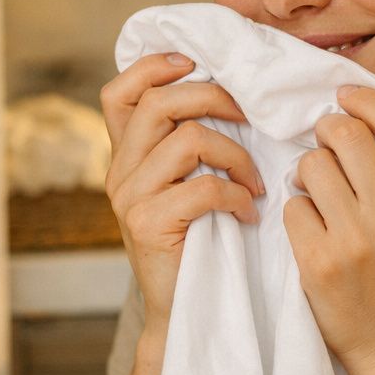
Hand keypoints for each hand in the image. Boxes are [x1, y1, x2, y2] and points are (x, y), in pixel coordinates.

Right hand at [100, 53, 264, 326]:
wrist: (185, 310)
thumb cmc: (199, 242)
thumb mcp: (186, 184)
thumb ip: (190, 144)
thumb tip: (234, 92)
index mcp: (126, 155)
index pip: (119, 91)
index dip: (153, 66)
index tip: (196, 64)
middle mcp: (119, 171)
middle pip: (159, 103)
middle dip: (214, 98)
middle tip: (250, 117)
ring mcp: (130, 198)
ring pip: (188, 140)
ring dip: (236, 153)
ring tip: (255, 180)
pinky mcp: (148, 225)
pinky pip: (203, 187)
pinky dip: (237, 195)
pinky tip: (249, 213)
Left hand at [283, 85, 374, 374]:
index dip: (365, 101)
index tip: (346, 98)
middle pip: (346, 136)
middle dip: (326, 130)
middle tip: (322, 142)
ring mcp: (355, 242)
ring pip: (312, 166)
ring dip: (308, 171)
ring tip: (316, 190)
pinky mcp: (319, 264)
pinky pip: (292, 207)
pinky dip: (296, 210)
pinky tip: (309, 227)